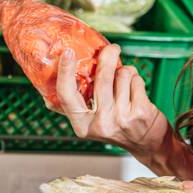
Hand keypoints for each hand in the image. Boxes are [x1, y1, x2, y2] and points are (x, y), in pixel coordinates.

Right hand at [50, 43, 169, 157]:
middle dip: (107, 57)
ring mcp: (121, 118)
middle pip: (101, 79)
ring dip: (125, 72)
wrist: (147, 144)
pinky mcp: (140, 112)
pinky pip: (136, 80)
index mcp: (82, 125)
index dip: (65, 72)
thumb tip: (45, 94)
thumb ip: (73, 108)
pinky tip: (135, 90)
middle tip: (112, 48)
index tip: (68, 52)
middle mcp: (100, 124)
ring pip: (122, 75)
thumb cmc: (116, 128)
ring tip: (125, 82)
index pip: (67, 95)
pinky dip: (137, 79)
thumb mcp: (90, 124)